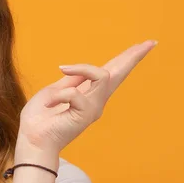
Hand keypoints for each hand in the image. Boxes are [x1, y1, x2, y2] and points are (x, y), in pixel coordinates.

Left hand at [17, 40, 157, 154]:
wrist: (32, 140)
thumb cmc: (39, 119)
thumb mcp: (54, 92)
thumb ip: (69, 82)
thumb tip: (79, 70)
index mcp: (87, 93)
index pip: (109, 72)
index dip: (126, 58)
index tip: (145, 44)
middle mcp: (96, 101)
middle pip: (119, 73)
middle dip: (133, 57)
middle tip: (151, 42)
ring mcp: (93, 108)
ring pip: (102, 75)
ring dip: (81, 68)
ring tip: (62, 69)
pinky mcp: (86, 114)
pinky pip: (75, 93)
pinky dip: (59, 95)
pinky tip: (49, 104)